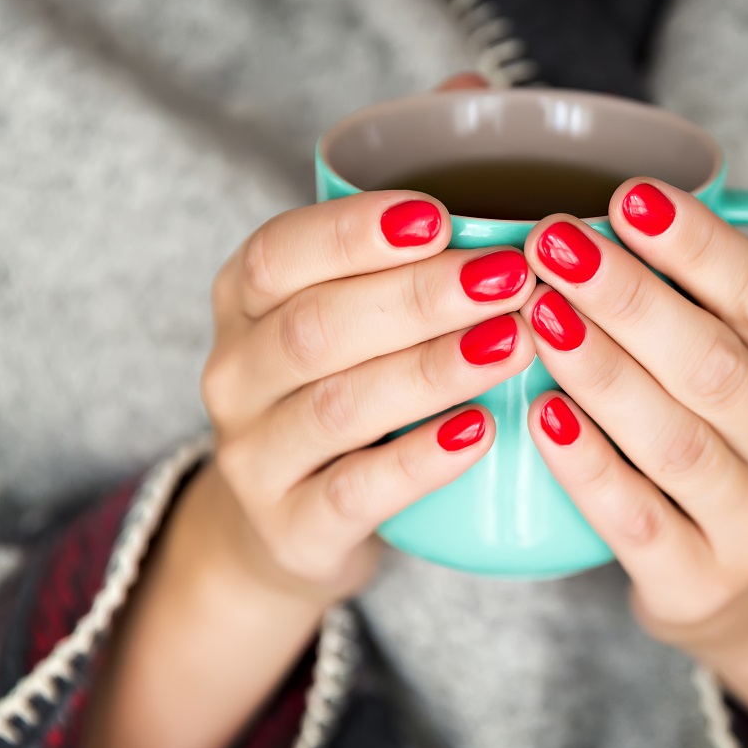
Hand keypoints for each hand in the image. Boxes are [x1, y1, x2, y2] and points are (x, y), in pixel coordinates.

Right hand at [197, 188, 535, 604]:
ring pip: (339, 406)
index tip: (438, 218)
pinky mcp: (291, 530)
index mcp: (243, 305)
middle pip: (316, 326)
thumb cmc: (337, 399)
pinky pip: (356, 491)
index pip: (279, 253)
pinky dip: (422, 459)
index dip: (355, 233)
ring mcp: (255, 460)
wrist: (283, 527)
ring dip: (433, 369)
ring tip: (512, 345)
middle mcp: (235, 378)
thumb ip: (394, 279)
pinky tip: (482, 430)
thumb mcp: (342, 330)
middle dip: (418, 298)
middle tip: (507, 280)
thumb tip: (509, 234)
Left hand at [519, 180, 747, 747]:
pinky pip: (636, 520)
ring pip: (673, 441)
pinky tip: (543, 417)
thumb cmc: (735, 438)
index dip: (695, 245)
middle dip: (627, 298)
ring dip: (601, 371)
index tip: (627, 196)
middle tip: (554, 246)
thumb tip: (606, 213)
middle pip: (713, 365)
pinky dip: (588, 466)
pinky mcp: (702, 584)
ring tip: (538, 315)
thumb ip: (709, 299)